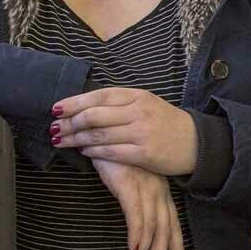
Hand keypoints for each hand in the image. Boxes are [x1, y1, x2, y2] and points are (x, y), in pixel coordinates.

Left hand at [52, 88, 197, 175]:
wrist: (196, 143)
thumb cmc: (168, 123)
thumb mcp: (148, 104)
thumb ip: (121, 104)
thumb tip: (85, 107)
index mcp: (139, 96)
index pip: (100, 96)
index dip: (74, 102)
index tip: (56, 109)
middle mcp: (139, 112)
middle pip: (94, 115)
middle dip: (68, 123)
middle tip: (53, 129)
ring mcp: (142, 133)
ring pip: (98, 135)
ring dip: (74, 138)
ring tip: (61, 141)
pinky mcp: (143, 153)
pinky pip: (109, 152)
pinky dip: (92, 151)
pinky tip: (83, 151)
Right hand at [92, 158, 184, 249]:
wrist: (106, 131)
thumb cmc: (117, 156)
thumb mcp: (132, 179)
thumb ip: (137, 199)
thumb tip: (137, 222)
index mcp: (160, 190)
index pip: (172, 221)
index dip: (175, 244)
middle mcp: (157, 190)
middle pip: (165, 228)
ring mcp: (145, 187)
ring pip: (152, 226)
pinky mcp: (128, 184)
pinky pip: (135, 214)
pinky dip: (136, 233)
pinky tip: (132, 248)